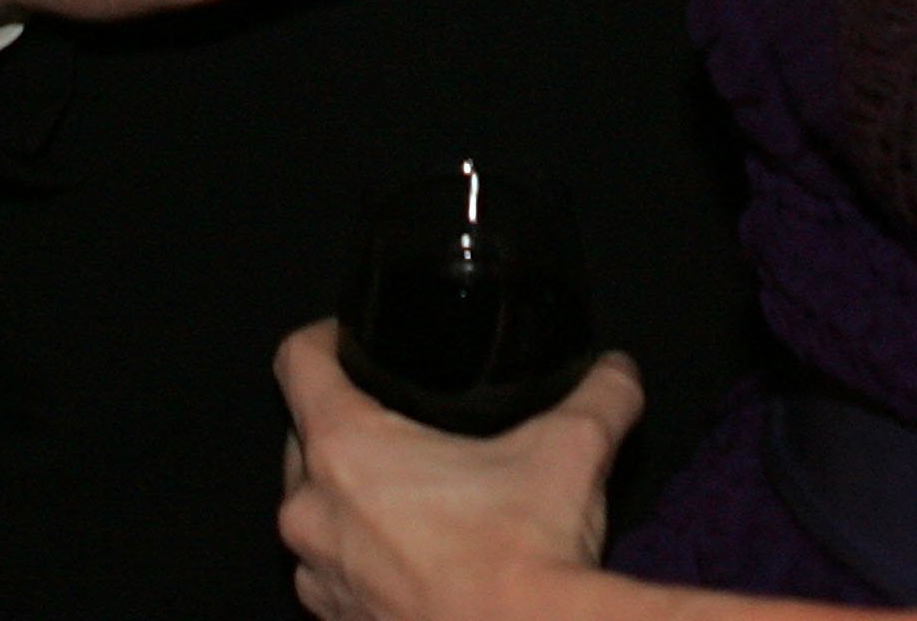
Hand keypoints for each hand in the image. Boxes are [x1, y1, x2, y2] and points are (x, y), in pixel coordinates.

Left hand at [277, 319, 640, 620]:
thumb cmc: (526, 560)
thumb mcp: (572, 450)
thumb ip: (599, 393)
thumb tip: (617, 370)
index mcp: (347, 449)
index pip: (299, 360)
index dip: (325, 335)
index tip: (354, 335)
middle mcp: (313, 515)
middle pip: (301, 437)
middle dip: (343, 422)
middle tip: (401, 418)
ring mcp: (320, 581)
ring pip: (312, 513)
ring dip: (347, 499)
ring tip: (410, 494)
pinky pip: (331, 577)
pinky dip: (362, 561)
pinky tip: (415, 559)